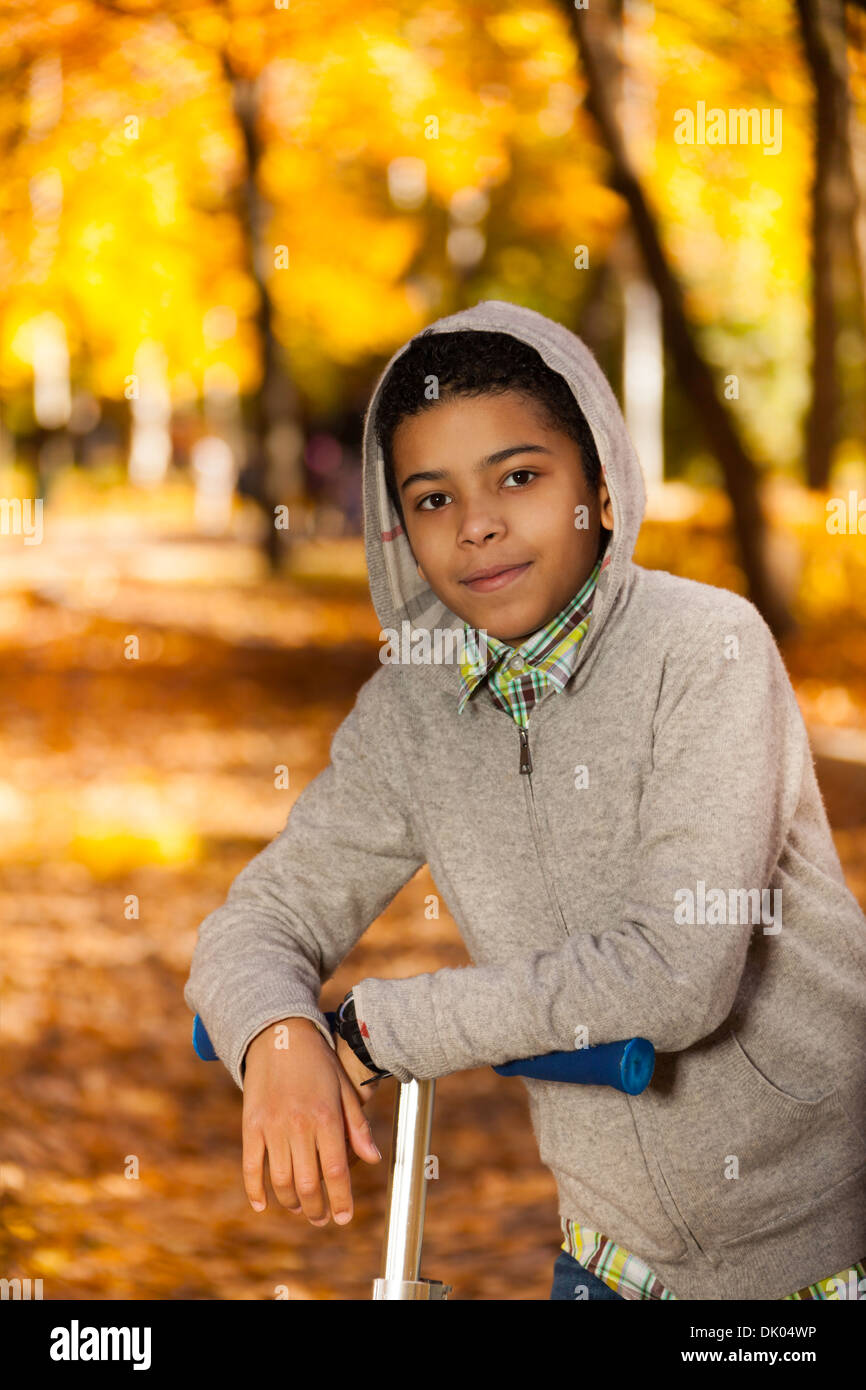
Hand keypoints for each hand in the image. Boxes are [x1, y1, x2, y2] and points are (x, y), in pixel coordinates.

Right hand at [241, 1017, 381, 1227]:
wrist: (280, 1035)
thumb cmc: (319, 1062)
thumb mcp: (344, 1089)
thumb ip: (357, 1126)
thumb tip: (373, 1160)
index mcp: (326, 1117)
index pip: (336, 1171)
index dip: (341, 1200)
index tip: (344, 1218)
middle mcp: (298, 1125)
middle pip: (308, 1184)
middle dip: (317, 1209)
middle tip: (323, 1219)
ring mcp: (271, 1126)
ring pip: (281, 1181)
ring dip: (291, 1203)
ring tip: (301, 1209)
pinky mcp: (250, 1125)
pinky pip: (251, 1167)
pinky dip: (255, 1191)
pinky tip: (263, 1205)